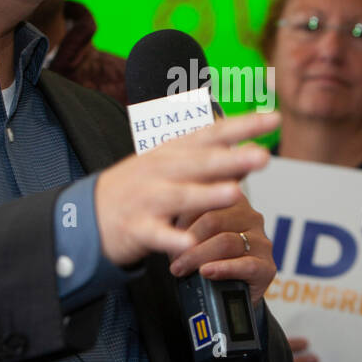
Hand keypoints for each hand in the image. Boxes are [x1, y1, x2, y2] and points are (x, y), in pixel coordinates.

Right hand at [94, 110, 279, 267]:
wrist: (87, 214)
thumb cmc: (140, 188)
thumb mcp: (172, 167)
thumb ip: (211, 162)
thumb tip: (250, 155)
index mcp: (173, 152)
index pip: (212, 134)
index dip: (243, 125)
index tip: (273, 118)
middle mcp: (162, 171)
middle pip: (200, 163)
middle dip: (232, 158)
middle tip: (262, 156)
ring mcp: (148, 199)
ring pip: (181, 196)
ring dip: (207, 195)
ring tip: (236, 194)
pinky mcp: (137, 228)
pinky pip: (158, 235)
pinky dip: (173, 239)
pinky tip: (191, 243)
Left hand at [168, 193, 274, 307]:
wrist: (230, 296)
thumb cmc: (208, 260)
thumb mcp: (194, 235)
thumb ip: (183, 220)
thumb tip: (160, 216)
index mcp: (233, 202)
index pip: (205, 198)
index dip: (182, 215)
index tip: (164, 230)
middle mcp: (251, 217)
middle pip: (213, 220)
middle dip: (186, 240)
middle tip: (171, 257)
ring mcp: (261, 242)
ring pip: (225, 242)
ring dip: (197, 256)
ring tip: (181, 268)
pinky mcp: (267, 267)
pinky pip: (245, 264)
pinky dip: (222, 268)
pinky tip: (207, 271)